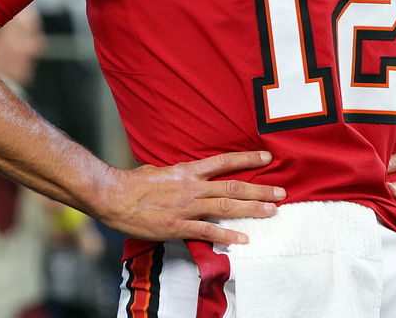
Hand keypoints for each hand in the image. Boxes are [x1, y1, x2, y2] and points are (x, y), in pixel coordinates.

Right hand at [98, 150, 283, 244]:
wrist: (114, 196)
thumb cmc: (133, 182)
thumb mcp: (161, 170)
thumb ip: (178, 173)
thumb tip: (187, 174)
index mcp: (188, 171)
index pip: (224, 162)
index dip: (247, 159)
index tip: (267, 158)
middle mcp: (192, 187)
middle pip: (233, 187)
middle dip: (260, 189)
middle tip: (281, 192)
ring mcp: (187, 207)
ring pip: (226, 207)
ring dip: (252, 209)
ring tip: (272, 211)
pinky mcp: (178, 226)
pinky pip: (207, 231)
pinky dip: (227, 235)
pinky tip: (243, 238)